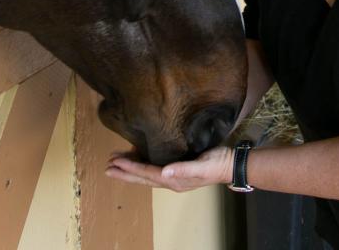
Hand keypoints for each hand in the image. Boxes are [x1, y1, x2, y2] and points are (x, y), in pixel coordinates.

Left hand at [105, 146, 232, 192]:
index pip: (147, 173)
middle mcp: (170, 180)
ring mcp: (173, 176)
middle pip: (142, 177)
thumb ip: (183, 169)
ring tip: (115, 163)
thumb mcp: (202, 166)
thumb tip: (164, 172)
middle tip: (107, 168)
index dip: (130, 168)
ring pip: (146, 174)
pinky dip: (142, 164)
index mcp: (174, 180)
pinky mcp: (177, 168)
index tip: (115, 163)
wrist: (231, 164)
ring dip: (130, 169)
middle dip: (124, 172)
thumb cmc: (217, 163)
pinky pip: (153, 168)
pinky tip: (136, 157)